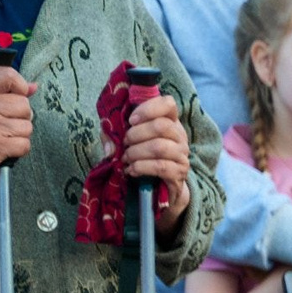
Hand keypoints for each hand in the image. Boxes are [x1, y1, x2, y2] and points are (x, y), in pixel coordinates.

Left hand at [123, 92, 192, 224]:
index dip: (148, 109)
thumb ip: (114, 137)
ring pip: (159, 147)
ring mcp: (182, 154)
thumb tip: (109, 146)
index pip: (168, 104)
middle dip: (136, 134)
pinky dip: (141, 167)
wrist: (161, 188)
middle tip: (125, 143)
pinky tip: (132, 170)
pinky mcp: (179, 172)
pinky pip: (160, 167)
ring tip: (126, 158)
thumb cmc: (144, 158)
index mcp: (169, 121)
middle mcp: (180, 136)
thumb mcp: (127, 142)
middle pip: (161, 126)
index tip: (131, 120)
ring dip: (136, 152)